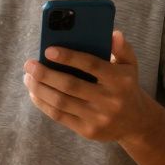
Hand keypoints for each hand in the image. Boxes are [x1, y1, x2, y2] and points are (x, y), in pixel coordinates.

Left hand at [23, 30, 155, 143]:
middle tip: (29, 64)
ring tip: (28, 77)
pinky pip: (60, 116)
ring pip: (61, 102)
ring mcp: (98, 118)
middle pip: (70, 85)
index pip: (91, 65)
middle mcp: (109, 100)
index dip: (69, 57)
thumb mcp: (130, 65)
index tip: (48, 49)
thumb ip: (122, 48)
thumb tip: (114, 33)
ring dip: (40, 88)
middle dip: (45, 74)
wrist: (136, 122)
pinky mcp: (88, 131)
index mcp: (119, 80)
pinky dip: (43, 103)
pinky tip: (34, 92)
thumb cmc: (126, 85)